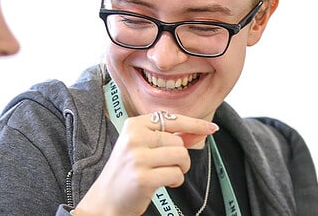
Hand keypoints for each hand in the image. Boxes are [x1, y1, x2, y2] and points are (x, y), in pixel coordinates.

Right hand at [72, 113, 217, 215]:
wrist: (106, 198)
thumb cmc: (127, 171)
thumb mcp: (143, 147)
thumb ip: (170, 137)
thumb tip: (200, 130)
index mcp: (133, 125)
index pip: (171, 119)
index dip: (194, 123)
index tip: (211, 128)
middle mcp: (134, 138)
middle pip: (178, 141)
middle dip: (180, 157)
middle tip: (166, 166)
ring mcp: (138, 158)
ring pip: (181, 156)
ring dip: (180, 169)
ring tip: (165, 174)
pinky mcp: (144, 178)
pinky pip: (177, 175)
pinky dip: (175, 181)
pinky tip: (162, 183)